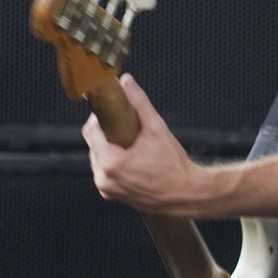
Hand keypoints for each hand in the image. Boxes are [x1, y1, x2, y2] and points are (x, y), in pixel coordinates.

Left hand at [82, 75, 209, 214]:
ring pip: (99, 159)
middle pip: (94, 145)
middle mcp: (104, 179)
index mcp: (111, 162)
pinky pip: (107, 173)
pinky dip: (115, 164)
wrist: (187, 194)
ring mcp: (108, 190)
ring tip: (132, 145)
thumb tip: (127, 82)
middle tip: (128, 128)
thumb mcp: (157, 128)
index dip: (100, 118)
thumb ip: (140, 103)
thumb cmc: (175, 165)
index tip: (114, 113)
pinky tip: (133, 160)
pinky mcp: (114, 195)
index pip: (91, 131)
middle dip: (108, 134)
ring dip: (110, 149)